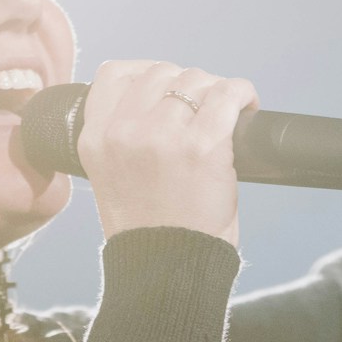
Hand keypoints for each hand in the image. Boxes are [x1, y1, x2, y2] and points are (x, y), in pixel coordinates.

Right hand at [78, 60, 259, 247]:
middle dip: (186, 83)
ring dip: (214, 90)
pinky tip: (247, 105)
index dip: (146, 72)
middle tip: (203, 106)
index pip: (114, 74)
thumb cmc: (149, 228)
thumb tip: (163, 99)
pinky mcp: (202, 146)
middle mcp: (123, 132)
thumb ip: (122, 136)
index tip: (167, 87)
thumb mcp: (112, 176)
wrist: (167, 269)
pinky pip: (227, 94)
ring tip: (226, 109)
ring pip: (195, 79)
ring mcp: (162, 136)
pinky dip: (242, 93)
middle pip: (161, 72)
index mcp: (95, 138)